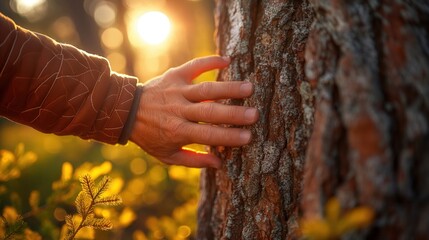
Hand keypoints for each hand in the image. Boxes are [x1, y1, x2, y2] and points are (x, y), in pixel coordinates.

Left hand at [130, 56, 257, 167]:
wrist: (125, 111)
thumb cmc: (150, 136)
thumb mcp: (167, 155)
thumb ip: (194, 160)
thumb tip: (220, 164)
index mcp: (178, 131)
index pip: (208, 135)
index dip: (229, 137)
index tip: (248, 137)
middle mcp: (179, 110)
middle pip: (210, 112)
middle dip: (234, 113)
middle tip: (255, 114)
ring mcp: (177, 91)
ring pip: (206, 90)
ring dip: (228, 88)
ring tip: (249, 87)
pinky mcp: (175, 75)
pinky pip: (194, 66)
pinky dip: (209, 61)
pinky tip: (227, 60)